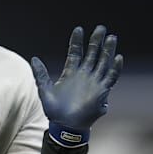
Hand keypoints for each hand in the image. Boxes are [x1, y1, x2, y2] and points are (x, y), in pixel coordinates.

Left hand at [31, 25, 123, 144]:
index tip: (78, 29)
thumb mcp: (44, 89)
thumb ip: (40, 74)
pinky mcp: (101, 92)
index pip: (75, 52)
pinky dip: (114, 68)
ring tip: (111, 37)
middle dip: (96, 41)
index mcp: (70, 72)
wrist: (64, 125)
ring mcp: (93, 82)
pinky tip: (118, 57)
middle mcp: (84, 75)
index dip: (77, 41)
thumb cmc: (54, 110)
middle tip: (100, 28)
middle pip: (92, 54)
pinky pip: (110, 78)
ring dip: (107, 50)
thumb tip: (34, 58)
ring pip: (103, 62)